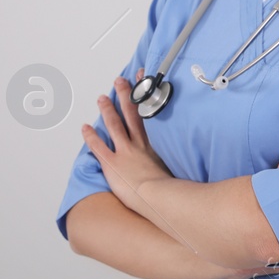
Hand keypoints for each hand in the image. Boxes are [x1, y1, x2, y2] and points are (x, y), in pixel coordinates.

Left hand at [81, 73, 173, 218]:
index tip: (145, 82)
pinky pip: (99, 147)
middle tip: (120, 82)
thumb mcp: (179, 167)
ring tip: (101, 99)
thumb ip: (179, 157)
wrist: (159, 196)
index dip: (146, 96)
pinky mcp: (113, 164)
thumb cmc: (170, 188)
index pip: (150, 113)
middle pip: (131, 114)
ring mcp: (125, 152)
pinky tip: (84, 128)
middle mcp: (139, 144)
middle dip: (125, 96)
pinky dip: (91, 137)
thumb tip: (194, 152)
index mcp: (155, 143)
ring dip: (107, 110)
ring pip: (114, 126)